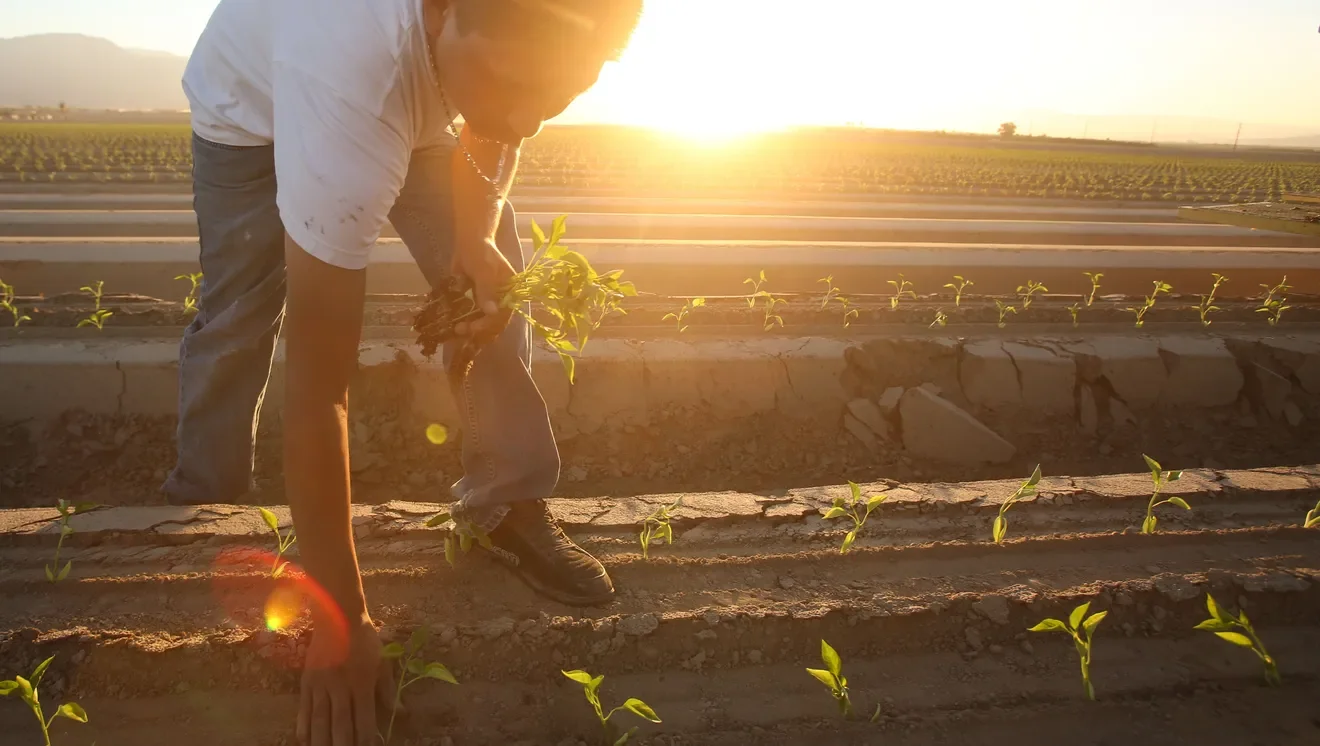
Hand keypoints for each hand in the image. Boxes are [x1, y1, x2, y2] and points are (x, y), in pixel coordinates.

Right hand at [297, 618, 395, 745]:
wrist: (338, 616)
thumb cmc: (365, 640)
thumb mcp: (382, 662)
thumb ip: (388, 690)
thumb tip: (401, 712)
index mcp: (362, 683)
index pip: (364, 719)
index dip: (366, 738)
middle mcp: (341, 687)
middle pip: (341, 724)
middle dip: (343, 745)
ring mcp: (322, 685)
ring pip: (321, 719)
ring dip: (322, 740)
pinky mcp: (307, 681)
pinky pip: (304, 707)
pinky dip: (303, 725)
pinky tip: (304, 739)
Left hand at [451, 237, 515, 341]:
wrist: (468, 244)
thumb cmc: (481, 253)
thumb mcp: (484, 270)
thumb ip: (487, 290)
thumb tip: (492, 312)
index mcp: (510, 294)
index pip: (503, 315)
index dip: (489, 324)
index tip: (474, 328)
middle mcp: (501, 301)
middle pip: (493, 323)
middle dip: (478, 330)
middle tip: (460, 330)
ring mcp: (487, 303)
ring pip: (481, 323)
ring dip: (469, 329)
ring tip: (455, 330)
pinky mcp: (475, 303)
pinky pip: (471, 317)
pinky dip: (463, 323)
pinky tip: (452, 326)